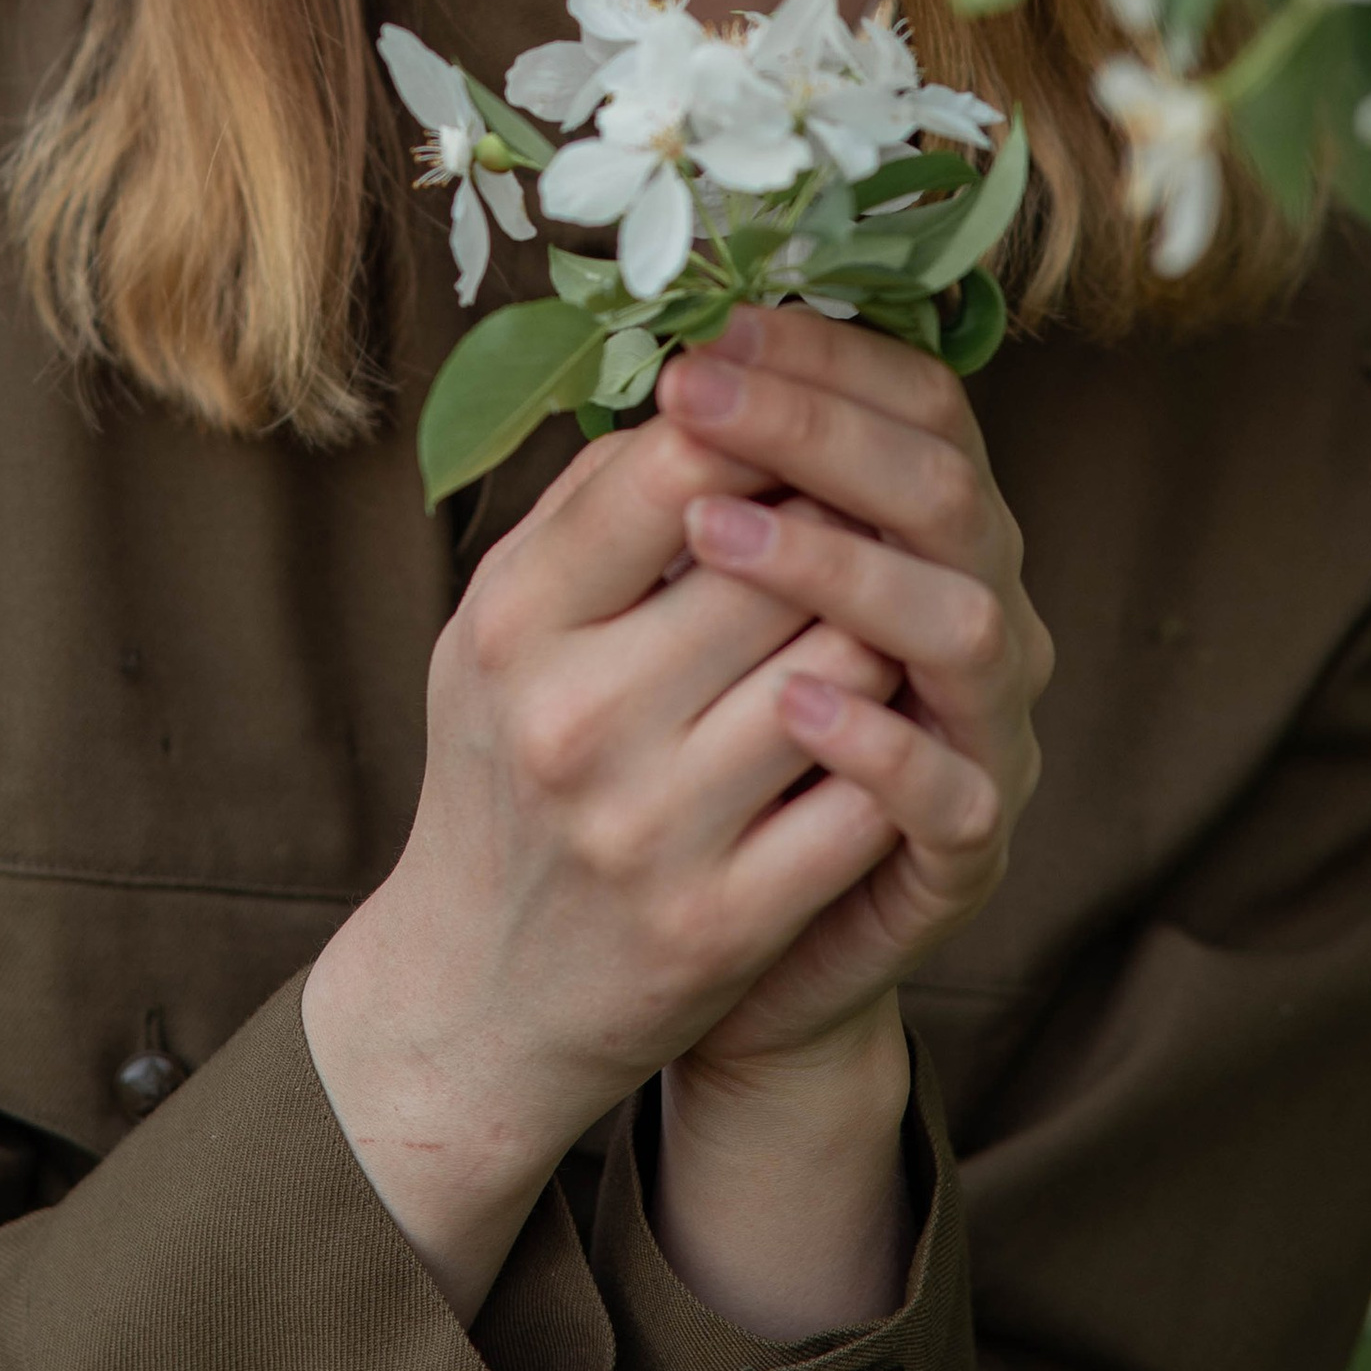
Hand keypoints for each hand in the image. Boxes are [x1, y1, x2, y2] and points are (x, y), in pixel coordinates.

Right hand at [301, 399, 900, 1315]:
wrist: (476, 996)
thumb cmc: (503, 770)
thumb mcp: (499, 626)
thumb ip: (595, 506)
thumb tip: (712, 375)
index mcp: (512, 623)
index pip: (673, 467)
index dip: (762, 425)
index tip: (797, 419)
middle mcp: (575, 719)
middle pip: (778, 557)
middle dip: (839, 523)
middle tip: (871, 508)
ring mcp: (654, 829)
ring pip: (844, 667)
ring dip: (881, 627)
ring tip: (881, 607)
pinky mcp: (725, 923)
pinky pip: (864, 797)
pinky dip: (894, 747)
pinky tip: (888, 724)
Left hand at [658, 302, 1051, 1075]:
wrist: (721, 949)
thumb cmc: (693, 744)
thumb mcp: (683, 602)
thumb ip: (699, 493)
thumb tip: (658, 362)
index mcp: (923, 530)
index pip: (920, 402)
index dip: (826, 359)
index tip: (711, 330)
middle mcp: (977, 610)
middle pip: (944, 490)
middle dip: (818, 431)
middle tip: (693, 396)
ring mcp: (983, 732)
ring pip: (966, 625)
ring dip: (844, 567)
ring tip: (719, 535)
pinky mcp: (964, 853)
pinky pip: (953, 792)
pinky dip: (883, 744)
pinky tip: (795, 706)